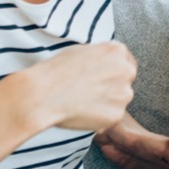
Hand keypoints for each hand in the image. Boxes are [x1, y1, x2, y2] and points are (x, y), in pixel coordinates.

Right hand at [20, 42, 137, 130]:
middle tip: (88, 91)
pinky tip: (82, 112)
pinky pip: (111, 116)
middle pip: (124, 81)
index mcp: (117, 51)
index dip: (113, 71)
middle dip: (111, 86)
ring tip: (82, 102)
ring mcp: (123, 94)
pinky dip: (100, 117)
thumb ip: (100, 56)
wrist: (42, 95)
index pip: (126, 61)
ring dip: (106, 102)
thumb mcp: (80, 51)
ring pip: (119, 99)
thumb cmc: (55, 71)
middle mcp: (126, 70)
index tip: (104, 77)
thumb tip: (105, 62)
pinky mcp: (117, 114)